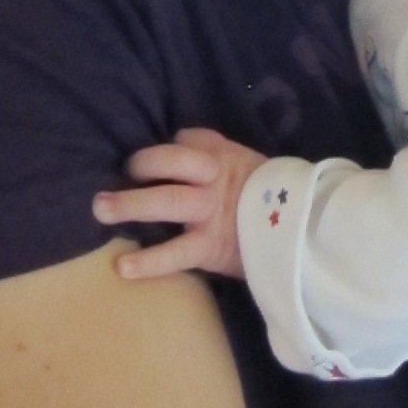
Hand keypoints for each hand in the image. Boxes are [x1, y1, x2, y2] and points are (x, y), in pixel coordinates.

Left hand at [93, 129, 266, 279]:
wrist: (306, 234)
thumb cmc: (275, 203)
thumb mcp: (252, 168)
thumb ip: (222, 162)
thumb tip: (184, 156)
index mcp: (225, 155)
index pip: (188, 141)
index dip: (168, 150)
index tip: (157, 161)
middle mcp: (214, 178)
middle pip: (171, 163)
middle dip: (140, 166)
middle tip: (115, 175)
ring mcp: (209, 211)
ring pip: (166, 200)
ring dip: (130, 204)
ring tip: (100, 208)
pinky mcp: (209, 245)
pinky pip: (175, 252)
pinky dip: (148, 261)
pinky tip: (122, 267)